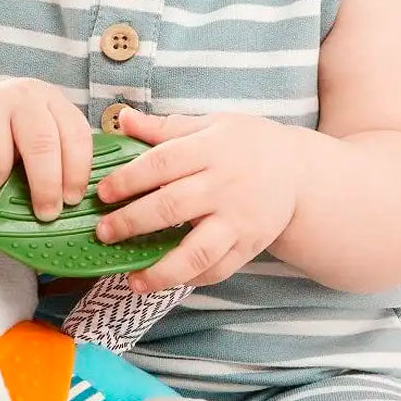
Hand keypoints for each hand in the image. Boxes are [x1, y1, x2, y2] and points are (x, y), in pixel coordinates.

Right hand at [0, 78, 93, 220]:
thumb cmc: (10, 137)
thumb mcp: (40, 138)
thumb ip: (58, 161)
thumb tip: (68, 203)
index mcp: (50, 99)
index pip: (74, 135)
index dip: (77, 172)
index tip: (71, 200)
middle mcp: (19, 96)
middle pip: (41, 146)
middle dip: (46, 188)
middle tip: (45, 214)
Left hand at [95, 108, 301, 291]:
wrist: (298, 171)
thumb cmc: (246, 144)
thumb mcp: (210, 124)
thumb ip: (164, 128)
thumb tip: (124, 119)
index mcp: (210, 149)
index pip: (162, 163)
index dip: (129, 179)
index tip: (102, 192)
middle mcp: (224, 186)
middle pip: (172, 207)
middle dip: (132, 223)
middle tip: (103, 233)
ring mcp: (239, 220)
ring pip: (197, 251)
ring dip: (161, 269)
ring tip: (132, 281)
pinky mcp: (250, 245)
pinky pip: (218, 270)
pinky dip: (191, 280)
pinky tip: (165, 281)